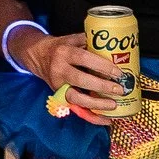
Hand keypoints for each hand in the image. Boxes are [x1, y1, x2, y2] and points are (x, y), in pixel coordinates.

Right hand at [9, 27, 125, 125]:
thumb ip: (90, 41)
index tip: (118, 72)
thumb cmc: (61, 47)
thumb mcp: (72, 39)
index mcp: (64, 53)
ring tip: (114, 105)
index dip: (101, 66)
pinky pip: (77, 109)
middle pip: (80, 80)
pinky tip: (106, 119)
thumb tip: (114, 46)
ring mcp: (58, 86)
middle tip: (120, 89)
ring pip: (76, 98)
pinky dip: (92, 117)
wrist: (38, 56)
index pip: (84, 58)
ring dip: (96, 104)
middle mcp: (59, 70)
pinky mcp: (60, 97)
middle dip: (102, 86)